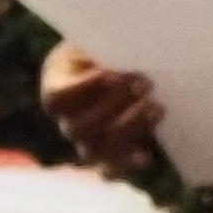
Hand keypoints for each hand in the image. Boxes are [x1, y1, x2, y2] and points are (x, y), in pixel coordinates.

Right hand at [38, 41, 163, 181]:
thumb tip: (126, 50)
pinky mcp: (107, 158)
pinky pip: (109, 172)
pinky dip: (125, 167)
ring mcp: (85, 142)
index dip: (83, 90)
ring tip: (156, 108)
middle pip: (79, 127)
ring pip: (96, 149)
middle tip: (145, 83)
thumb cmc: (110, 50)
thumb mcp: (102, 39)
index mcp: (56, 86)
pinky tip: (146, 156)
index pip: (57, 98)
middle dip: (115, 106)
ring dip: (129, 129)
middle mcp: (67, 119)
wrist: (123, 69)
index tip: (113, 73)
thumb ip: (106, 45)